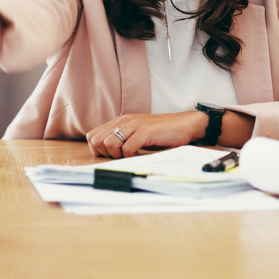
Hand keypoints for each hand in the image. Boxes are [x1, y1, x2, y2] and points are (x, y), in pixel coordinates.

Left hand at [86, 111, 208, 157]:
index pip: (93, 136)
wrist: (185, 124)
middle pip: (97, 140)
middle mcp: (124, 121)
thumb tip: (106, 153)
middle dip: (106, 154)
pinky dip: (131, 157)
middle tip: (121, 157)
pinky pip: (127, 148)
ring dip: (118, 155)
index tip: (112, 156)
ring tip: (131, 156)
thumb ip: (122, 138)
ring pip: (110, 144)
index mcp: (120, 121)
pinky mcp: (145, 132)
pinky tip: (140, 155)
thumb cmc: (162, 132)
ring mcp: (134, 125)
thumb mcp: (137, 133)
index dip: (98, 150)